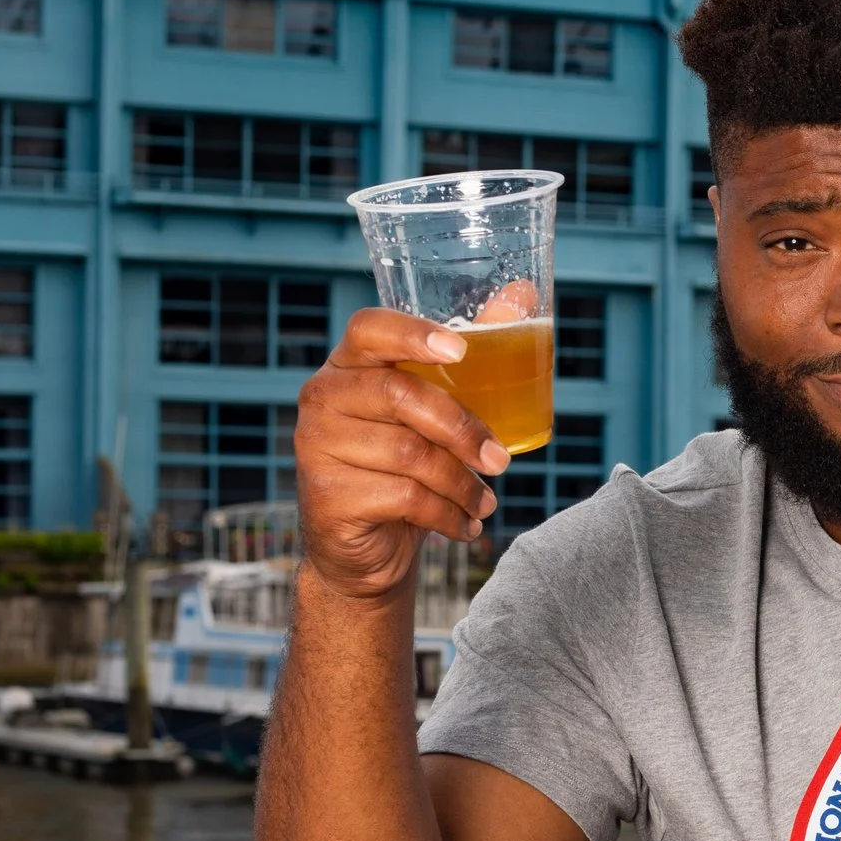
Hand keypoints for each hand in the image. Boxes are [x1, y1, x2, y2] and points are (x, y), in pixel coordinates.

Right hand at [294, 307, 510, 601]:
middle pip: (402, 395)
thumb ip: (475, 353)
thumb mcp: (437, 410)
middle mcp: (324, 397)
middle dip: (464, 429)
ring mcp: (317, 446)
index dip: (414, 333)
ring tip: (484, 502)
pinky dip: (447, 515)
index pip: (370, 329)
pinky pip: (404, 497)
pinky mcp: (327, 495)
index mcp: (349, 365)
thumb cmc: (404, 466)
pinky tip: (464, 526)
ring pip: (410, 454)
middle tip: (502, 460)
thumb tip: (523, 292)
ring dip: (462, 484)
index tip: (460, 350)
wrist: (362, 548)